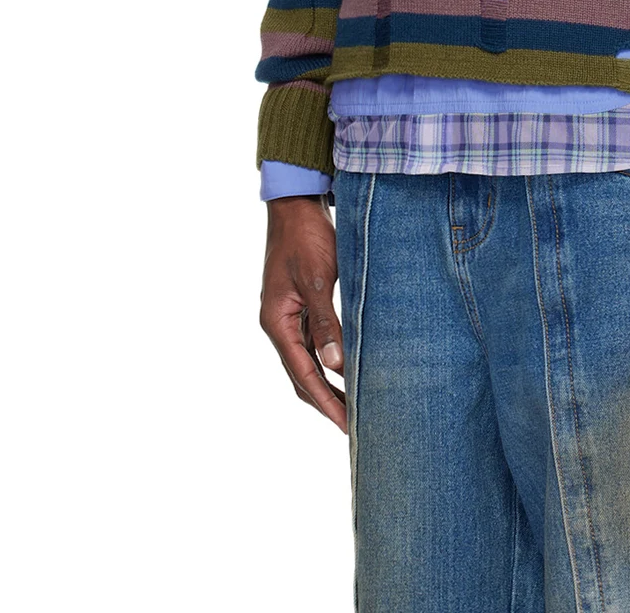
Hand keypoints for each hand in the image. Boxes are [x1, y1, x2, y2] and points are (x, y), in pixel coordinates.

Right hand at [260, 195, 346, 432]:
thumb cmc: (306, 238)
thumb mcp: (319, 280)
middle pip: (301, 375)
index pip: (303, 374)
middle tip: (353, 425)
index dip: (326, 401)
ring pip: (306, 361)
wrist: (295, 205)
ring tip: (354, 403)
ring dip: (327, 383)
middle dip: (325, 401)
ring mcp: (286, 316)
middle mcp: (278, 324)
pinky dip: (327, 359)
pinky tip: (346, 366)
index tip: (347, 424)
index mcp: (276, 322)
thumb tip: (335, 364)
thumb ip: (325, 322)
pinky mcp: (298, 305)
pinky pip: (311, 342)